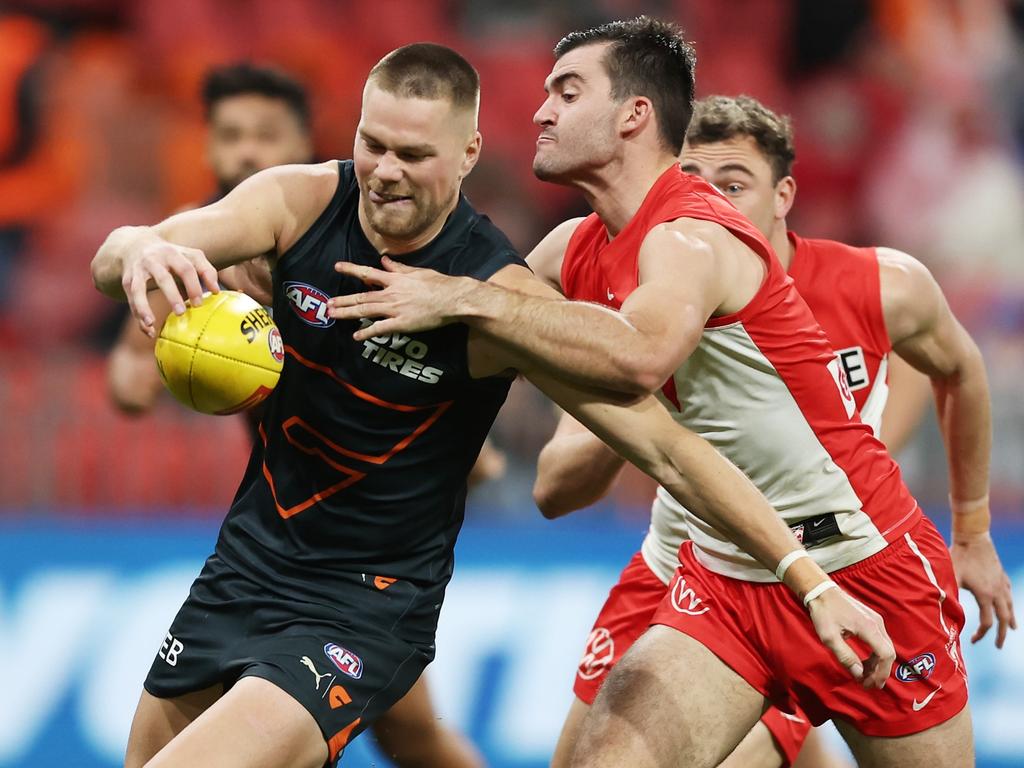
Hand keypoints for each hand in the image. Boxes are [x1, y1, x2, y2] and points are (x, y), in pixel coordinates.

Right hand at [122, 238, 218, 336]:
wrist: (135, 245)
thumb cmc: (171, 256)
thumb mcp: (188, 256)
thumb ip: (205, 270)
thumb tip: (216, 292)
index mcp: (173, 253)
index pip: (186, 268)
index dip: (193, 285)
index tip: (199, 303)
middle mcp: (154, 260)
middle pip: (163, 278)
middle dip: (172, 296)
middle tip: (181, 313)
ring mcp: (138, 270)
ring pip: (138, 289)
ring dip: (143, 306)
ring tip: (151, 323)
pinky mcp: (127, 281)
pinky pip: (131, 299)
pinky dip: (138, 315)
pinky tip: (148, 330)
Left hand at [329, 256, 476, 340]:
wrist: (452, 299)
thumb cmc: (439, 284)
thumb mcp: (418, 272)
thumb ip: (399, 268)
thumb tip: (384, 261)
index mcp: (395, 279)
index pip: (368, 273)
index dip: (351, 270)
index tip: (337, 267)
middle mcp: (391, 294)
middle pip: (362, 296)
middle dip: (343, 300)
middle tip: (328, 304)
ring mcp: (395, 309)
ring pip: (366, 310)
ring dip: (348, 313)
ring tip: (333, 315)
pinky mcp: (402, 324)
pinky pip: (380, 329)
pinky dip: (367, 332)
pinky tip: (356, 336)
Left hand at [807, 585, 894, 688]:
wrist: (821, 591)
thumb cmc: (823, 613)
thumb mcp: (829, 637)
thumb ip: (845, 656)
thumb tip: (859, 673)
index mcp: (868, 627)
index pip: (886, 655)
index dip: (881, 673)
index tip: (869, 684)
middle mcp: (877, 623)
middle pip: (888, 653)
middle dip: (880, 672)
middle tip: (867, 684)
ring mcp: (876, 620)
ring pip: (886, 648)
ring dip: (878, 665)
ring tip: (864, 676)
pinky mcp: (872, 620)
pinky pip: (880, 641)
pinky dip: (875, 655)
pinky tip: (865, 663)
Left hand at [951, 531, 1016, 646]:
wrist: (973, 537)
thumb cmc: (958, 556)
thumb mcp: (951, 576)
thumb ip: (948, 594)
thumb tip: (941, 610)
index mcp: (985, 595)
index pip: (987, 623)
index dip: (981, 634)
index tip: (972, 641)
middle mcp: (997, 591)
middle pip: (1003, 619)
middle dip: (1002, 634)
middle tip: (999, 646)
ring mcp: (1001, 582)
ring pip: (1010, 606)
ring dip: (1010, 619)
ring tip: (1012, 628)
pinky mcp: (1001, 574)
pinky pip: (1008, 593)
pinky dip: (1009, 602)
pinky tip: (1008, 604)